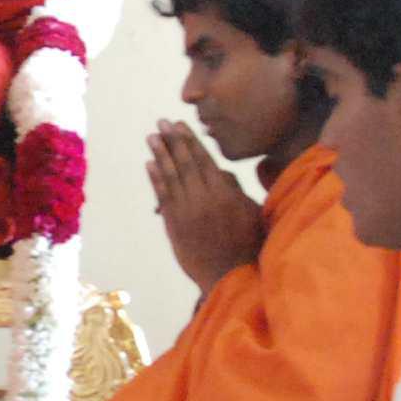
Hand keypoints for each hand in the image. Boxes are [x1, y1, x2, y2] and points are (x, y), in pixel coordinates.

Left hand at [149, 122, 262, 288]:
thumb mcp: (251, 212)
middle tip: (161, 123)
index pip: (204, 160)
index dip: (190, 141)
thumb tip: (218, 171)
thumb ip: (235, 189)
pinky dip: (155, 180)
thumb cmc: (248, 244)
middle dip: (172, 141)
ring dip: (160, 155)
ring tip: (151, 138)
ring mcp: (186, 212)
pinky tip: (149, 165)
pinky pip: (162, 197)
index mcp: (225, 194)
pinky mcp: (174, 225)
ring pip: (171, 177)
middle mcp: (203, 199)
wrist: (230, 277)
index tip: (180, 125)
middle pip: (185, 164)